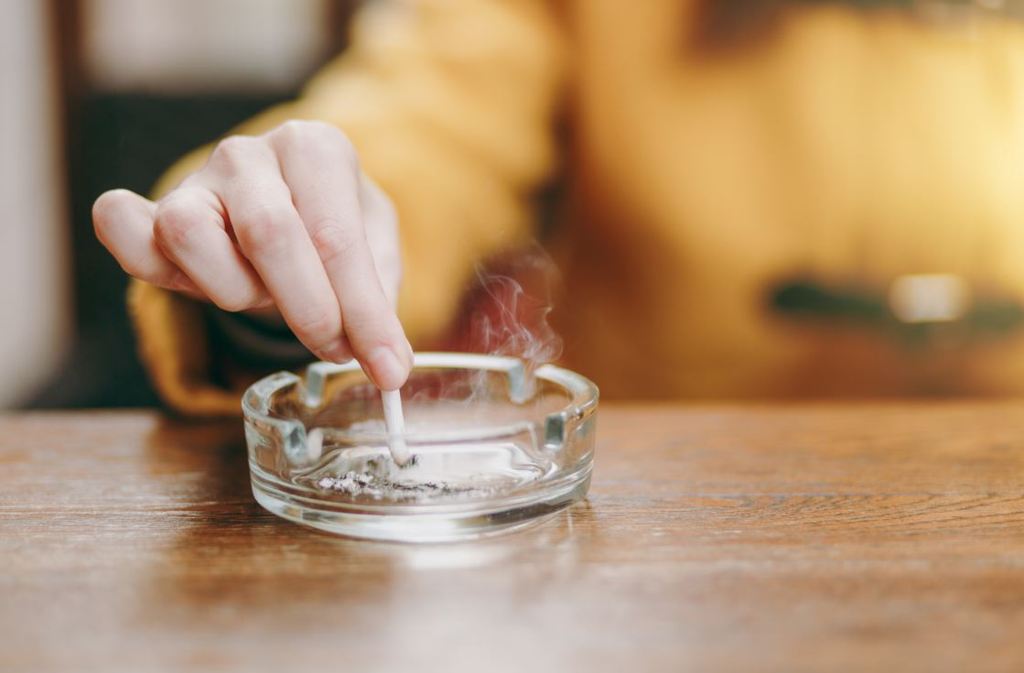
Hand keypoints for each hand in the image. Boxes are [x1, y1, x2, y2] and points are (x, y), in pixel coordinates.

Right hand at [93, 120, 411, 389]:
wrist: (290, 204)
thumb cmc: (333, 229)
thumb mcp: (376, 252)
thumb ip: (378, 299)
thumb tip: (387, 363)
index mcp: (316, 148)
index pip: (337, 237)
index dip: (363, 313)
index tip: (388, 367)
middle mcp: (250, 152)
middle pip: (268, 233)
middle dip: (309, 309)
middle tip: (336, 349)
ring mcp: (197, 178)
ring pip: (188, 233)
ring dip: (233, 289)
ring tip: (266, 297)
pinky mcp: (154, 209)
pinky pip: (120, 224)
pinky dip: (141, 257)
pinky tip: (188, 281)